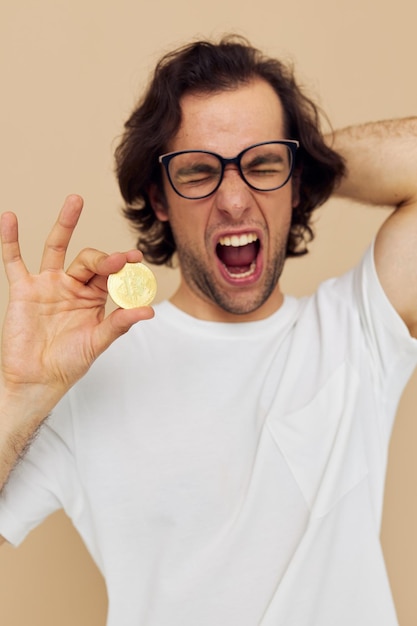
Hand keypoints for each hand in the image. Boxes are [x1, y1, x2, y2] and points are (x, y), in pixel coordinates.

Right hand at [0, 195, 153, 411]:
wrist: (37, 379)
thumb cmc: (69, 363)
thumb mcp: (97, 342)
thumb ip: (119, 324)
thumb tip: (149, 311)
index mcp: (94, 297)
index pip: (111, 274)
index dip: (122, 265)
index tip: (136, 258)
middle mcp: (72, 285)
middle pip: (89, 259)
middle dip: (104, 258)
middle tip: (119, 261)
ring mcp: (47, 284)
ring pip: (56, 247)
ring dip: (65, 224)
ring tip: (76, 200)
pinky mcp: (23, 289)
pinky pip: (14, 260)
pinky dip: (10, 240)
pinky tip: (9, 218)